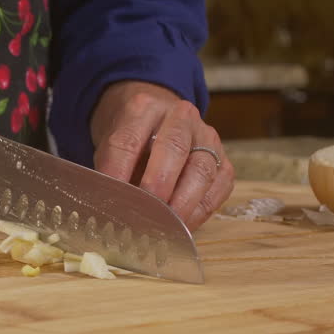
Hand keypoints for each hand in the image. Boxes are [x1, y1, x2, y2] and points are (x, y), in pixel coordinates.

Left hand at [90, 81, 234, 228]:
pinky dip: (200, 211)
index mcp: (145, 107)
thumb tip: (111, 204)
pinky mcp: (223, 162)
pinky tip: (183, 226)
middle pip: (173, 148)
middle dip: (158, 184)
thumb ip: (112, 169)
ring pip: (201, 170)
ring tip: (165, 226)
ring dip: (183, 203)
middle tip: (145, 212)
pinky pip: (218, 189)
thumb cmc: (133, 139)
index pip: (129, 140)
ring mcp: (207, 138)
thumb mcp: (112, 145)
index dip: (118, 172)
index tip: (110, 198)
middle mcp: (181, 116)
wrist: (158, 123)